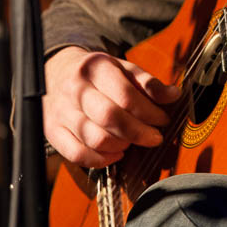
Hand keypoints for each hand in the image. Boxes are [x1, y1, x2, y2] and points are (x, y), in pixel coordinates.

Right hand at [43, 46, 180, 166]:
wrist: (57, 73)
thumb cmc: (96, 74)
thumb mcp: (122, 68)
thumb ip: (147, 82)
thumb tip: (174, 95)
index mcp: (95, 68)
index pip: (125, 95)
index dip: (149, 112)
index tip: (163, 120)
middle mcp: (75, 89)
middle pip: (110, 118)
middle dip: (139, 132)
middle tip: (155, 137)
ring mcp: (61, 112)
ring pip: (95, 139)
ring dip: (121, 145)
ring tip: (133, 141)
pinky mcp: (53, 132)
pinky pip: (78, 154)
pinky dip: (101, 159)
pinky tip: (116, 153)